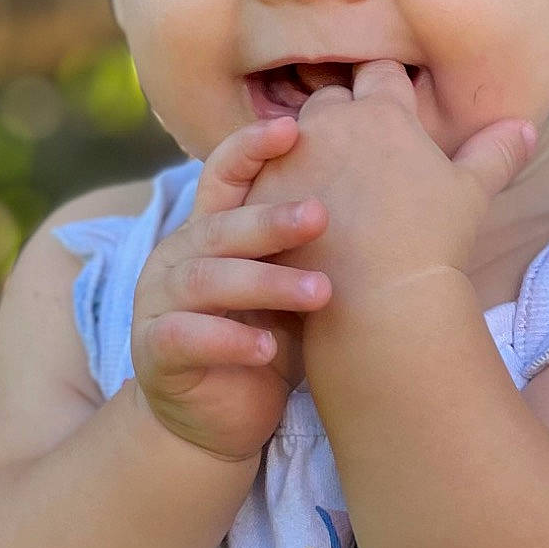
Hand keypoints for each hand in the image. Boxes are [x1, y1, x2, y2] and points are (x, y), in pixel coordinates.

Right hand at [129, 115, 332, 459]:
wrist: (219, 420)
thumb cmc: (265, 341)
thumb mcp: (290, 286)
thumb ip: (312, 246)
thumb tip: (392, 192)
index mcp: (210, 231)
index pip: (223, 175)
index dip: (251, 147)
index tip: (294, 127)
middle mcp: (177, 258)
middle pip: (219, 226)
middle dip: (271, 219)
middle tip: (322, 215)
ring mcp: (159, 304)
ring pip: (206, 280)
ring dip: (264, 283)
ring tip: (320, 291)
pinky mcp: (156, 353)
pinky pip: (186, 338)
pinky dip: (228, 340)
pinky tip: (267, 349)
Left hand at [243, 61, 535, 309]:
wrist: (378, 300)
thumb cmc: (432, 242)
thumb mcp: (471, 193)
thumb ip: (496, 152)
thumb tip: (528, 126)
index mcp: (382, 111)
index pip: (380, 73)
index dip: (387, 90)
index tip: (391, 110)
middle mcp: (330, 120)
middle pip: (330, 97)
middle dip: (341, 117)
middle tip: (354, 150)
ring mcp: (289, 154)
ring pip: (290, 134)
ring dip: (304, 148)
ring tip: (321, 181)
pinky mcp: (258, 190)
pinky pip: (261, 174)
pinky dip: (276, 185)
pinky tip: (290, 210)